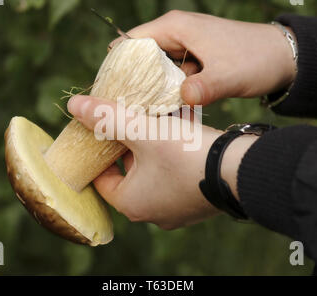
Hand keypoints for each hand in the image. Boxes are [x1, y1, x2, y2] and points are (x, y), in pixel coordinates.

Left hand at [68, 95, 257, 228]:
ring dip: (154, 145)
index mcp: (133, 203)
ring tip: (156, 119)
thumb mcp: (142, 132)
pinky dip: (175, 150)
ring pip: (157, 170)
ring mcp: (179, 207)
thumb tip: (74, 105)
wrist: (242, 170)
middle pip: (131, 173)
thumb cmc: (185, 154)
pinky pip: (178, 171)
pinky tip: (182, 123)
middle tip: (129, 121)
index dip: (99, 153)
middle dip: (130, 144)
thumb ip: (107, 117)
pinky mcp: (200, 198)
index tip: (102, 132)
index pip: (102, 179)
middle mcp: (154, 212)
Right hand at [110, 10, 296, 105]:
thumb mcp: (228, 76)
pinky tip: (165, 111)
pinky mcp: (195, 61)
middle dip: (131, 80)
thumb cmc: (256, 59)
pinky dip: (168, 91)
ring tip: (137, 113)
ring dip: (149, 88)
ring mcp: (186, 47)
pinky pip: (172, 76)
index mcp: (176, 27)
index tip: (107, 89)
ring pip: (156, 68)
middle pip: (140, 56)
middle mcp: (177, 33)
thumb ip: (204, 87)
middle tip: (120, 108)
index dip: (117, 63)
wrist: (284, 57)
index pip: (132, 40)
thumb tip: (183, 98)